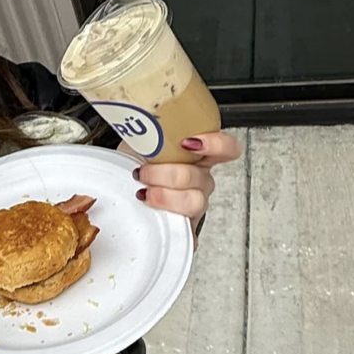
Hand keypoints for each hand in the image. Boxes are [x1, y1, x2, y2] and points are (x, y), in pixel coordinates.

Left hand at [127, 132, 242, 246]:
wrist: (126, 184)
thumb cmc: (138, 161)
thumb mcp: (144, 139)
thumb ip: (149, 131)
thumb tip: (136, 123)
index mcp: (199, 156)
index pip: (227, 148)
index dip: (216, 144)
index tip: (189, 142)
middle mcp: (201, 179)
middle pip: (198, 177)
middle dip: (166, 174)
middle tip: (143, 172)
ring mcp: (195, 202)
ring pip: (193, 202)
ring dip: (165, 196)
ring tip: (144, 191)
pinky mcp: (185, 226)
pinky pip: (187, 230)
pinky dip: (169, 223)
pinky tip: (154, 214)